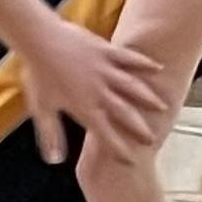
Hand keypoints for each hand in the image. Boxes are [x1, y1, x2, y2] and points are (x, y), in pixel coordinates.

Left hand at [21, 19, 166, 164]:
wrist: (40, 40)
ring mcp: (106, 70)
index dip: (119, 149)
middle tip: (152, 140)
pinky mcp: (107, 51)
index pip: (106, 135)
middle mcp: (100, 92)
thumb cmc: (38, 75)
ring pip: (133, 87)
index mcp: (85, 108)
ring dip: (148, 98)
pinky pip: (130, 58)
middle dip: (139, 128)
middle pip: (125, 113)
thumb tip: (54, 160)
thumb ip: (50, 135)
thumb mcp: (42, 109)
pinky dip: (144, 63)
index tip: (132, 160)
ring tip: (162, 107)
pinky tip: (158, 67)